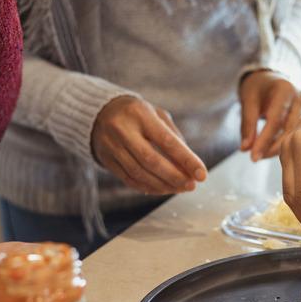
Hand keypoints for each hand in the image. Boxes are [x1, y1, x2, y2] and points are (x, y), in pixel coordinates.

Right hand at [91, 95, 206, 194]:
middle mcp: (123, 129)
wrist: (98, 112)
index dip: (186, 160)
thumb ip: (174, 138)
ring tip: (180, 188)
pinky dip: (148, 187)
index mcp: (140, 114)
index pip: (167, 141)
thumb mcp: (157, 115)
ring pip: (139, 173)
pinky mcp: (105, 159)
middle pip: (151, 160)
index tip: (202, 174)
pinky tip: (162, 189)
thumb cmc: (137, 114)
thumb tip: (190, 166)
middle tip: (191, 185)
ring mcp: (111, 145)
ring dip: (163, 185)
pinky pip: (129, 179)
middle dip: (175, 177)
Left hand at [239, 70, 300, 160]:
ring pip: (295, 135)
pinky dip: (284, 144)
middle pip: (289, 130)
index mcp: (285, 90)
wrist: (271, 77)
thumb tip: (245, 149)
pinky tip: (271, 150)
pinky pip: (297, 134)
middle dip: (271, 148)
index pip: (275, 120)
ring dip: (277, 148)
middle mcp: (300, 98)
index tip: (253, 157)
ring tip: (261, 154)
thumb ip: (247, 125)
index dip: (264, 140)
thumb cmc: (258, 86)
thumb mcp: (248, 100)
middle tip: (255, 158)